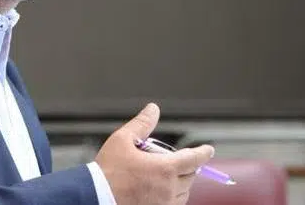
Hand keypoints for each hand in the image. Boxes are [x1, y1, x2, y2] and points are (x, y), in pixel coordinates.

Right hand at [94, 103, 214, 204]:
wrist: (96, 197)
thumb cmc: (108, 171)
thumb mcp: (122, 140)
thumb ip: (142, 124)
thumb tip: (153, 109)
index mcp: (165, 169)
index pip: (194, 159)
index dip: (203, 153)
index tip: (208, 150)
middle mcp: (169, 189)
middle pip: (190, 176)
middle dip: (187, 167)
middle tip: (175, 161)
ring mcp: (164, 204)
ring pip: (184, 193)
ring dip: (181, 183)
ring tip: (166, 177)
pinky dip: (173, 197)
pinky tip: (160, 191)